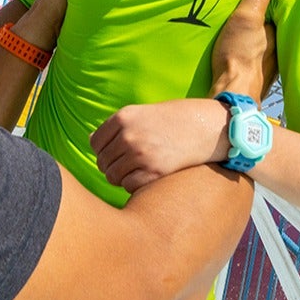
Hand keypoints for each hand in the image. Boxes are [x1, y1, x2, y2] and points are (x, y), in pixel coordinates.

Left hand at [91, 98, 229, 193]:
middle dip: (113, 165)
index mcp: (124, 117)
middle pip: (103, 162)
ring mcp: (140, 154)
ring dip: (122, 177)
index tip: (117, 153)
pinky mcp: (154, 171)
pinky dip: (134, 185)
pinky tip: (147, 176)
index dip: (104, 151)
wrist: (209, 126)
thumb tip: (90, 141)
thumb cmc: (176, 119)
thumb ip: (118, 126)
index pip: (95, 143)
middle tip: (131, 164)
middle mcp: (128, 135)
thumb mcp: (144, 113)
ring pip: (113, 176)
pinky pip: (128, 186)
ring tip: (139, 170)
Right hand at [208, 0, 277, 98]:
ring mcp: (269, 63)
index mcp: (280, 31)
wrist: (230, 97)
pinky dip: (251, 44)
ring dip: (259, 30)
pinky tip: (241, 42)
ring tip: (246, 18)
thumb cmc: (240, 58)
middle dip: (266, 13)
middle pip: (274, 23)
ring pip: (265, 39)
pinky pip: (256, 52)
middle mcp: (279, 47)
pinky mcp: (255, 74)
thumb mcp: (247, 19)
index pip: (281, 7)